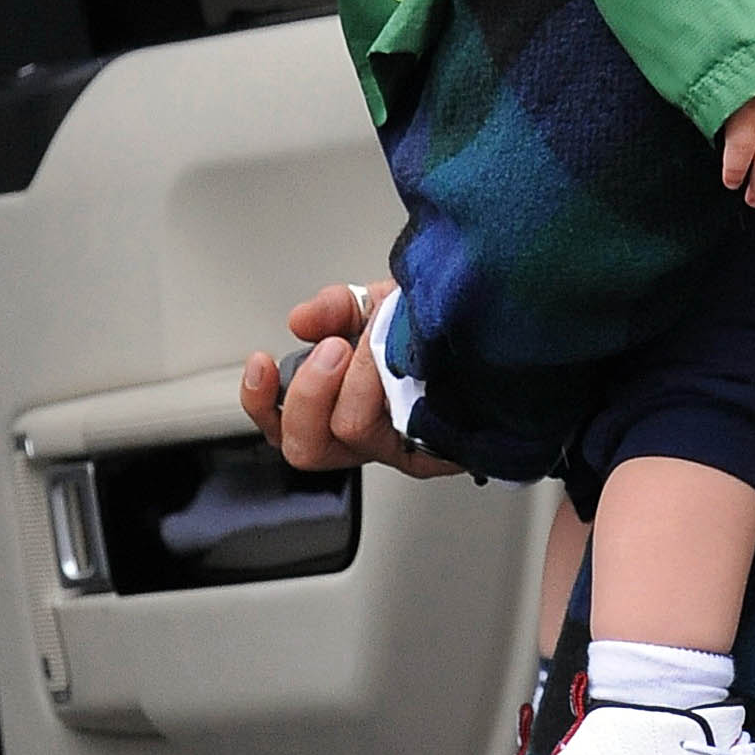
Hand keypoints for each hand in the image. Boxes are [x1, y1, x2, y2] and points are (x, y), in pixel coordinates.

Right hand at [240, 278, 460, 478]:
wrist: (495, 329)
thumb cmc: (435, 331)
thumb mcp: (378, 306)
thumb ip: (335, 308)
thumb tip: (300, 321)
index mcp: (341, 408)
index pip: (282, 427)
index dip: (259, 401)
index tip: (262, 360)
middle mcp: (369, 437)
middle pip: (307, 447)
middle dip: (308, 392)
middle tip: (334, 348)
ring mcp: (403, 446)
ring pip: (353, 434)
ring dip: (355, 380)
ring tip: (374, 343)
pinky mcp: (440, 449)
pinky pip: (407, 434)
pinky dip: (401, 390)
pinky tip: (410, 360)